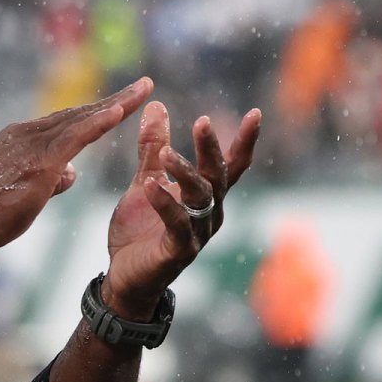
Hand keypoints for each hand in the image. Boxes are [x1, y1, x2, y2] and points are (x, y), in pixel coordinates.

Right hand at [0, 78, 153, 252]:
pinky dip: (99, 123)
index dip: (97, 111)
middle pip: (78, 113)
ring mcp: (32, 145)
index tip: (122, 101)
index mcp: (22, 139)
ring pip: (81, 119)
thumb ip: (51, 178)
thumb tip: (71, 172)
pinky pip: (75, 137)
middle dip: (115, 100)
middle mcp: (26, 134)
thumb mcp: (27, 193)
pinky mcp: (39, 161)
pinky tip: (120, 111)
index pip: (67, 121)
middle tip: (145, 84)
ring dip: (116, 104)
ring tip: (144, 90)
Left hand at [104, 102, 261, 315]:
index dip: (244, 141)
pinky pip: (177, 223)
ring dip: (185, 173)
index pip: (231, 165)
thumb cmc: (141, 230)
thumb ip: (153, 148)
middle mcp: (209, 213)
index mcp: (206, 196)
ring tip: (166, 154)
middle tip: (203, 122)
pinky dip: (165, 202)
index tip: (256, 113)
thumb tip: (157, 105)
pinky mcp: (178, 250)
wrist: (125, 276)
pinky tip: (151, 185)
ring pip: (201, 197)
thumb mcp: (146, 181)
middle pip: (218, 176)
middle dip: (212, 149)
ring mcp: (197, 233)